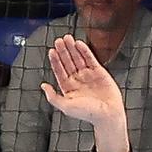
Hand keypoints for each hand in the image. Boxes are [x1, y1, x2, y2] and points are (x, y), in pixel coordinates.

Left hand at [40, 34, 129, 151]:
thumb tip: (43, 86)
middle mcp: (77, 80)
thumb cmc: (88, 113)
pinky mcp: (99, 72)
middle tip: (58, 41)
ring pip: (78, 58)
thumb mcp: (66, 106)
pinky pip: (90, 59)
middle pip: (68, 62)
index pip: (60, 71)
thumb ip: (53, 97)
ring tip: (66, 38)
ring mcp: (88, 75)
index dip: (55, 61)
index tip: (51, 51)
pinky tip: (79, 44)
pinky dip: (84, 51)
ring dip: (72, 48)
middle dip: (63, 51)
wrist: (107, 113)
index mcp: (68, 88)